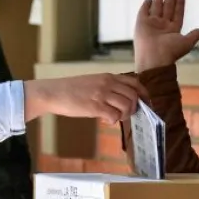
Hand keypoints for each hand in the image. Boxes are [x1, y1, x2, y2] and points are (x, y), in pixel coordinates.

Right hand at [24, 73, 147, 123]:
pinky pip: (114, 116)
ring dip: (124, 115)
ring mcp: (102, 94)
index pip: (135, 83)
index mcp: (108, 77)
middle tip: (125, 115)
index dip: (144, 94)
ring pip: (127, 106)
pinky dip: (113, 121)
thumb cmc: (71, 90)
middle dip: (134, 108)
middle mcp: (108, 83)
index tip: (144, 103)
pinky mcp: (95, 106)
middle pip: (134, 96)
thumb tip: (121, 101)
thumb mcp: (93, 82)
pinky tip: (105, 121)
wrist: (54, 92)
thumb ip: (108, 88)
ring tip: (114, 118)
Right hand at [134, 0, 198, 72]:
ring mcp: (151, 24)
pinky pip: (144, 12)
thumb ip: (194, 35)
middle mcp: (162, 26)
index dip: (180, 3)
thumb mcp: (187, 43)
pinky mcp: (141, 24)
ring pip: (157, 7)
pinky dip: (146, 5)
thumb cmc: (171, 51)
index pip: (177, 13)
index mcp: (173, 30)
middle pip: (167, 8)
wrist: (154, 58)